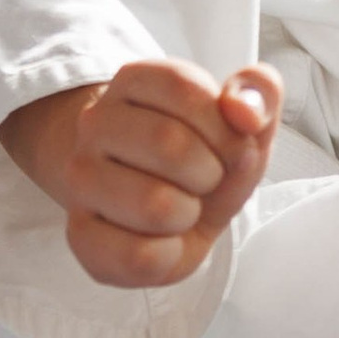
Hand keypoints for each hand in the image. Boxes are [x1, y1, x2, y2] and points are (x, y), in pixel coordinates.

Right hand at [3, 58, 280, 289]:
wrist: (164, 209)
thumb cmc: (203, 158)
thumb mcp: (245, 120)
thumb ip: (259, 92)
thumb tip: (244, 111)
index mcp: (134, 80)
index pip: (186, 90)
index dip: (224, 128)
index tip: (229, 145)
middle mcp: (95, 123)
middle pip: (170, 145)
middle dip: (210, 174)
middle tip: (204, 181)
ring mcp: (80, 178)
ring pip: (155, 206)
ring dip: (189, 215)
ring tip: (181, 208)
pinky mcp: (79, 234)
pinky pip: (139, 257)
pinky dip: (169, 255)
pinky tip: (162, 240)